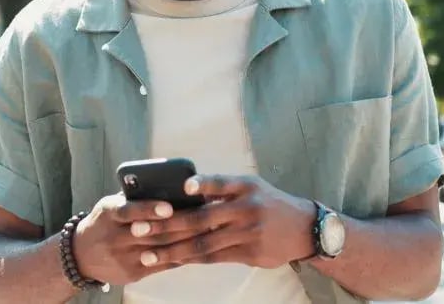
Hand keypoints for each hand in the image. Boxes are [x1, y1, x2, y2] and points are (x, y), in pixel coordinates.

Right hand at [71, 193, 202, 285]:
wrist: (81, 255)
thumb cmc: (106, 221)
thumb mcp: (111, 205)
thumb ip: (133, 196)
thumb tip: (166, 181)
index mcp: (108, 213)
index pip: (129, 210)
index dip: (149, 209)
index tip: (169, 207)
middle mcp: (113, 237)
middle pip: (149, 232)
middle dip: (178, 225)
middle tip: (203, 216)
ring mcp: (121, 258)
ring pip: (158, 250)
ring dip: (184, 240)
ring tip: (205, 230)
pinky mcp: (130, 274)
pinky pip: (159, 265)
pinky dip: (177, 256)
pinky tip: (194, 248)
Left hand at [130, 175, 314, 268]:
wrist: (304, 228)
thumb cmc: (268, 202)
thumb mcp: (251, 187)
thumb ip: (222, 190)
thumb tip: (185, 193)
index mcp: (245, 186)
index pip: (220, 183)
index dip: (202, 185)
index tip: (181, 188)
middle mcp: (246, 208)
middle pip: (200, 218)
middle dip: (166, 225)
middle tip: (140, 229)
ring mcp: (248, 233)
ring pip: (203, 243)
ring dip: (172, 250)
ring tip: (148, 255)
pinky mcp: (249, 254)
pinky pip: (214, 257)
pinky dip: (191, 259)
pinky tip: (173, 260)